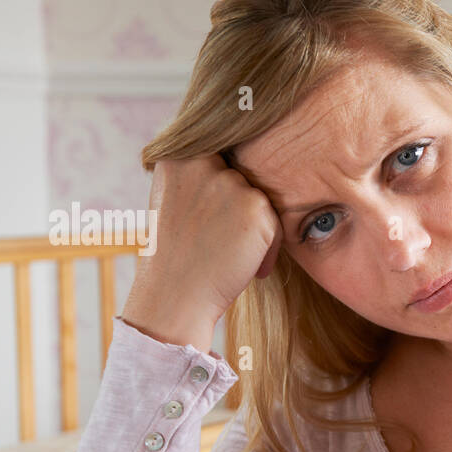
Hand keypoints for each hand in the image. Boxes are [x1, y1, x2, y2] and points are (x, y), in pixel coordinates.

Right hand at [121, 154, 283, 348]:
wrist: (175, 297)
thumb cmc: (177, 255)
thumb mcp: (175, 199)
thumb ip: (200, 174)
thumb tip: (239, 160)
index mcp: (176, 155)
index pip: (220, 154)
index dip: (222, 192)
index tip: (211, 221)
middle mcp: (202, 161)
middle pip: (242, 178)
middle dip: (238, 210)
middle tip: (217, 242)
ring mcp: (229, 182)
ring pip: (259, 200)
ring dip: (253, 229)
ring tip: (226, 254)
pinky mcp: (255, 206)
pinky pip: (276, 223)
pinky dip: (267, 249)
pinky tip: (243, 265)